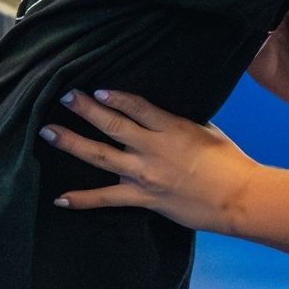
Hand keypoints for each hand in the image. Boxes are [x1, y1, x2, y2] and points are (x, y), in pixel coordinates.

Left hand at [39, 90, 257, 234]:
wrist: (240, 198)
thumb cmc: (229, 161)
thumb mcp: (206, 130)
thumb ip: (179, 121)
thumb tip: (160, 114)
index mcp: (171, 127)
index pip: (136, 106)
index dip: (114, 96)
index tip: (95, 90)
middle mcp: (153, 148)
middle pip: (112, 124)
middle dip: (84, 110)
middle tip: (63, 97)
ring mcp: (145, 174)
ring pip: (101, 156)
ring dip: (73, 143)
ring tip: (48, 132)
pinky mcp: (144, 198)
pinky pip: (107, 199)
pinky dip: (83, 199)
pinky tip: (60, 198)